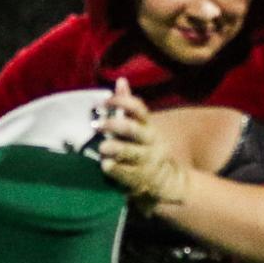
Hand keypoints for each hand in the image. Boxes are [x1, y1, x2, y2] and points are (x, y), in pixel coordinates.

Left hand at [97, 79, 186, 206]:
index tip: (102, 103)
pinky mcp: (139, 180)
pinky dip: (114, 168)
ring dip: (113, 148)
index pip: (138, 109)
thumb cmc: (147, 148)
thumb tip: (120, 79)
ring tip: (102, 147)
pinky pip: (126, 173)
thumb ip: (129, 106)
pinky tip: (105, 166)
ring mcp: (145, 161)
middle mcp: (149, 143)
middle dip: (113, 125)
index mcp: (148, 127)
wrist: (168, 182)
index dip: (120, 102)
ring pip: (129, 152)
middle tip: (95, 125)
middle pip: (132, 130)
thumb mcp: (143, 127)